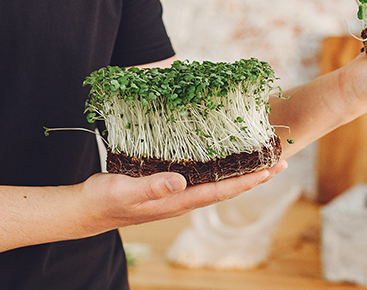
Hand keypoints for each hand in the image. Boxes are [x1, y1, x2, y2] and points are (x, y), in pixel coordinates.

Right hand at [77, 159, 288, 232]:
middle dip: (254, 175)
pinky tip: (220, 156)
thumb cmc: (104, 200)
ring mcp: (175, 194)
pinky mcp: (166, 186)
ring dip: (239, 171)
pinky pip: (201, 176)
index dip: (249, 180)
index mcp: (178, 201)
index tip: (272, 169)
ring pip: (216, 182)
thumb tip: (182, 182)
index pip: (222, 191)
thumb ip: (153, 187)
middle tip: (280, 160)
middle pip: (227, 188)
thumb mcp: (126, 190)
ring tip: (259, 157)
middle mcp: (182, 198)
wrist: (87, 210)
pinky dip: (217, 166)